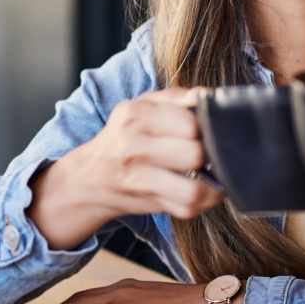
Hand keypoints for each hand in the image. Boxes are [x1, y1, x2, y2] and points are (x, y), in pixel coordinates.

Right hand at [29, 88, 224, 248]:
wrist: (89, 177)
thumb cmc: (124, 135)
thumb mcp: (142, 106)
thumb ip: (175, 97)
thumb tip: (206, 95)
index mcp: (135, 114)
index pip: (190, 123)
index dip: (208, 127)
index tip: (211, 130)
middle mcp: (133, 146)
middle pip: (195, 154)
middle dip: (212, 154)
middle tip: (214, 152)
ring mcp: (138, 178)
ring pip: (193, 189)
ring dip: (212, 186)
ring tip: (215, 176)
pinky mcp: (146, 203)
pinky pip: (186, 208)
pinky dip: (202, 202)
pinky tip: (202, 190)